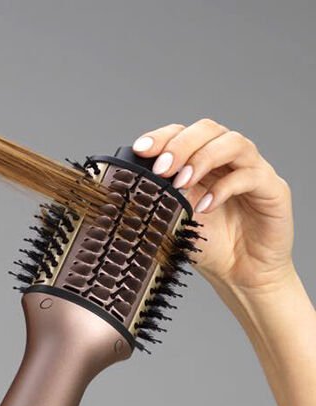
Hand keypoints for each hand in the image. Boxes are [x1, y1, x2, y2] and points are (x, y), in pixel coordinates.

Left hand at [132, 118, 294, 292]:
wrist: (242, 275)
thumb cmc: (211, 247)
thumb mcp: (176, 223)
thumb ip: (161, 203)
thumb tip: (133, 191)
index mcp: (203, 163)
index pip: (183, 133)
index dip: (162, 137)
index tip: (141, 149)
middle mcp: (229, 161)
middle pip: (208, 129)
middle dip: (181, 145)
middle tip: (162, 168)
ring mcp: (253, 171)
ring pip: (233, 142)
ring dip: (202, 159)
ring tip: (181, 183)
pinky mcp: (273, 189)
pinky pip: (250, 176)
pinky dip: (224, 188)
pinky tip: (205, 206)